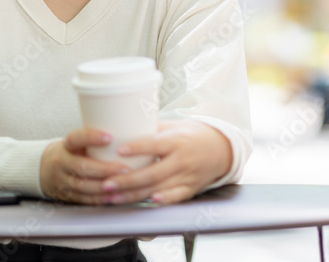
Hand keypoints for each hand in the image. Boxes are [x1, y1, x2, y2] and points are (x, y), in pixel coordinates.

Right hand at [39, 128, 133, 203]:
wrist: (46, 170)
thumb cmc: (72, 152)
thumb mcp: (78, 142)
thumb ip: (96, 138)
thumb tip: (126, 127)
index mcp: (66, 145)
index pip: (76, 138)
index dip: (92, 137)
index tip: (110, 137)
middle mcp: (62, 162)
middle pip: (81, 167)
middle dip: (105, 169)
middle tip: (125, 168)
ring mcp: (62, 180)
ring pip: (83, 185)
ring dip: (104, 186)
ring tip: (122, 183)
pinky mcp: (67, 195)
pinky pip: (84, 198)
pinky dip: (100, 198)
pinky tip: (113, 195)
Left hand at [97, 119, 231, 205]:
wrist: (221, 149)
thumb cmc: (192, 135)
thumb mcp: (175, 126)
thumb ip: (151, 129)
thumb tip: (123, 126)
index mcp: (176, 141)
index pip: (154, 144)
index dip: (137, 148)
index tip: (119, 150)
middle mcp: (182, 160)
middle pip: (152, 173)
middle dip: (127, 180)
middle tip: (106, 183)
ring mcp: (186, 176)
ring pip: (157, 188)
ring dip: (133, 195)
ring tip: (112, 197)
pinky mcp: (190, 189)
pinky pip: (174, 197)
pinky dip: (161, 201)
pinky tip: (146, 203)